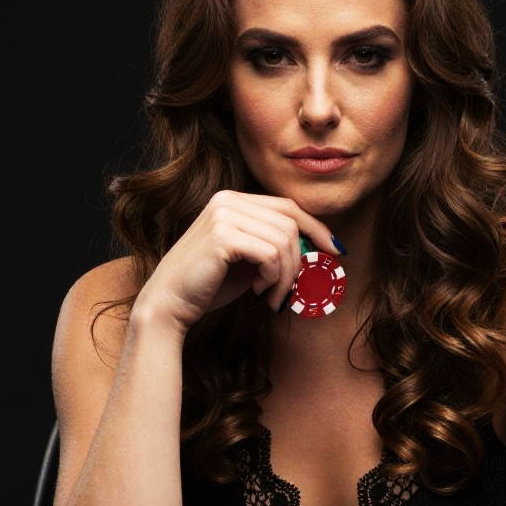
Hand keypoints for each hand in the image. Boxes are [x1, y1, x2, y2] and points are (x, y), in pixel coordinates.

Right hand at [133, 190, 339, 334]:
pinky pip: (271, 255)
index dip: (316, 227)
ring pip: (284, 241)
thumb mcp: (248, 260)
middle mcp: (227, 201)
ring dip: (286, 277)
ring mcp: (223, 215)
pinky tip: (260, 292)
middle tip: (290, 292)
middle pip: (290, 224)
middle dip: (299, 262)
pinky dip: (274, 279)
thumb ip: (275, 247)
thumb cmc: (209, 285)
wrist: (169, 304)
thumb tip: (319, 247)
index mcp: (232, 201)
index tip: (336, 250)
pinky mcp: (222, 237)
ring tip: (272, 297)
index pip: (288, 206)